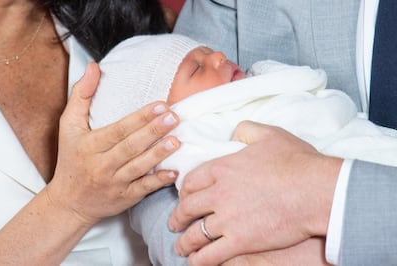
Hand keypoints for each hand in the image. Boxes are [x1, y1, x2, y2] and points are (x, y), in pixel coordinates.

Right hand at [46, 62, 180, 224]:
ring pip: (138, 167)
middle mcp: (101, 165)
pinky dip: (158, 181)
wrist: (69, 202)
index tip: (160, 105)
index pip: (118, 130)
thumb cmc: (71, 159)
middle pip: (130, 146)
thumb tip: (94, 66)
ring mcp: (114, 183)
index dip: (140, 118)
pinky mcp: (124, 198)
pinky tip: (174, 172)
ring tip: (177, 140)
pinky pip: (143, 189)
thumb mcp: (68, 126)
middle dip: (153, 131)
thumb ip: (81, 95)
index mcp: (89, 145)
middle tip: (174, 117)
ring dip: (158, 154)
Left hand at [169, 121, 341, 265]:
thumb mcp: (269, 134)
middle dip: (177, 217)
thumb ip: (246, 130)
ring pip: (195, 234)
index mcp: (222, 168)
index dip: (183, 191)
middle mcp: (219, 193)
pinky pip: (211, 255)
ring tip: (181, 247)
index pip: (191, 181)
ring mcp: (228, 219)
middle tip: (174, 223)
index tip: (183, 197)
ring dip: (185, 242)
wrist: (316, 189)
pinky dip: (199, 260)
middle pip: (187, 208)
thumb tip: (235, 132)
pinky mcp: (241, 241)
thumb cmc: (296, 161)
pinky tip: (196, 261)